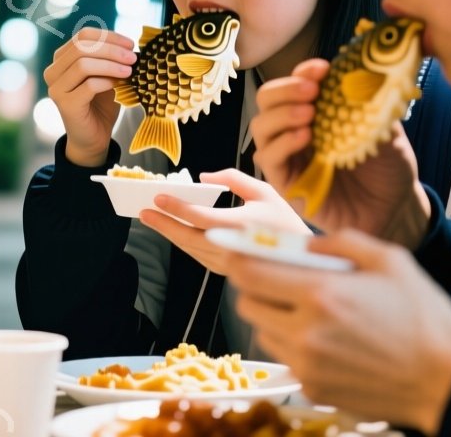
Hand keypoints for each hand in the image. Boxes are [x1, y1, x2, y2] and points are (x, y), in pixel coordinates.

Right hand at [44, 28, 135, 167]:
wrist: (94, 137)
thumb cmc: (101, 104)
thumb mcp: (106, 75)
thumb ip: (110, 58)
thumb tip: (128, 44)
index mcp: (61, 59)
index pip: (83, 36)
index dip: (109, 36)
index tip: (130, 44)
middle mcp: (53, 71)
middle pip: (82, 47)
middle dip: (112, 50)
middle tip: (132, 58)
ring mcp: (56, 88)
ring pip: (83, 64)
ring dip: (111, 65)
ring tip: (129, 71)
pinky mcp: (65, 104)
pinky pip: (88, 85)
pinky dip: (106, 81)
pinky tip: (119, 85)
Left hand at [138, 169, 313, 276]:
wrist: (307, 260)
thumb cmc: (285, 221)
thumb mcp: (264, 191)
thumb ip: (233, 179)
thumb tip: (203, 178)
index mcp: (242, 226)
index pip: (200, 218)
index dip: (176, 208)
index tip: (159, 198)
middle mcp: (233, 248)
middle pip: (189, 237)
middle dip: (164, 224)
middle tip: (144, 212)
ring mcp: (230, 264)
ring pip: (192, 249)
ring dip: (171, 235)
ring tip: (153, 220)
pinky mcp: (229, 272)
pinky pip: (200, 257)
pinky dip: (185, 244)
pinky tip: (174, 233)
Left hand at [225, 230, 450, 433]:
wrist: (447, 381)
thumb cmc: (425, 319)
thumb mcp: (391, 260)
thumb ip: (342, 242)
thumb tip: (305, 243)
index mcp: (322, 294)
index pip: (250, 273)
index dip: (239, 257)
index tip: (239, 250)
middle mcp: (306, 332)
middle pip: (247, 304)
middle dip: (256, 287)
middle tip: (280, 279)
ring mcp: (307, 364)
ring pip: (262, 332)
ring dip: (274, 317)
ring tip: (310, 311)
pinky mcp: (313, 388)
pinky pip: (284, 358)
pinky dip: (293, 345)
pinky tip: (326, 338)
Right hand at [250, 59, 430, 247]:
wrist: (393, 209)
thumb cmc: (388, 168)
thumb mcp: (386, 129)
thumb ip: (371, 105)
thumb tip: (362, 76)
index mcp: (317, 110)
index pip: (296, 82)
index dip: (304, 72)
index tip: (323, 69)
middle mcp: (295, 129)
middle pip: (267, 99)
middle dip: (285, 89)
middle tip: (311, 91)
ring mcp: (287, 155)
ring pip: (261, 125)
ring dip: (282, 114)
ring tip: (308, 113)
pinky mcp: (285, 182)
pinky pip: (269, 158)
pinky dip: (282, 143)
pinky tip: (305, 137)